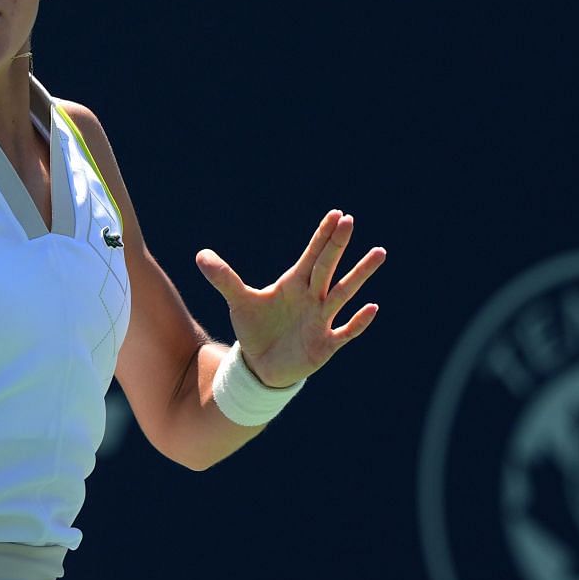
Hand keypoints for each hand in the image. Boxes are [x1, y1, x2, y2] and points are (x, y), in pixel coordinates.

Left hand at [195, 209, 385, 387]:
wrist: (261, 365)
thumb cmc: (257, 328)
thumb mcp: (240, 301)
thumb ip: (224, 278)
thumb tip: (200, 255)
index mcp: (295, 284)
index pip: (311, 255)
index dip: (322, 236)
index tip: (336, 214)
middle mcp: (313, 298)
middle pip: (327, 267)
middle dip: (337, 245)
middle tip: (350, 221)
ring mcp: (321, 320)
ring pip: (343, 294)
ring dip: (360, 275)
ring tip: (378, 252)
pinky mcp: (325, 344)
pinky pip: (345, 331)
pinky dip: (358, 322)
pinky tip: (371, 308)